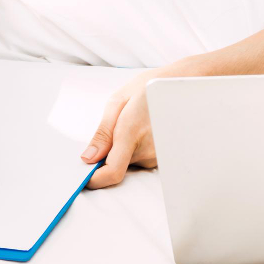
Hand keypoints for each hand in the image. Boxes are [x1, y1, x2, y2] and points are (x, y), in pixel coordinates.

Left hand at [81, 69, 163, 188]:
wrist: (179, 83)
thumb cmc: (147, 89)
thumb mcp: (117, 103)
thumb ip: (102, 134)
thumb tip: (89, 158)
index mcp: (132, 133)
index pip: (112, 172)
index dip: (95, 180)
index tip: (84, 178)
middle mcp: (148, 149)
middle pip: (117, 167)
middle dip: (108, 155)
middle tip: (114, 130)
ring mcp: (158, 155)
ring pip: (129, 162)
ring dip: (123, 150)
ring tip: (133, 124)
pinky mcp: (163, 156)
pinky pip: (141, 159)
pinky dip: (135, 148)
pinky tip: (142, 129)